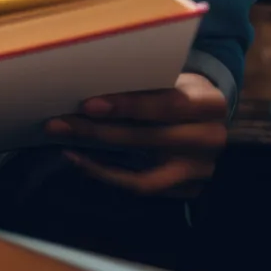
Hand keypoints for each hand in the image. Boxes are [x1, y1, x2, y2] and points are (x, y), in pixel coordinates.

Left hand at [45, 71, 227, 196]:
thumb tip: (89, 85)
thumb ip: (145, 86)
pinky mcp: (186, 189)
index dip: (127, 105)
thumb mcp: (175, 81)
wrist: (211, 121)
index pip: (167, 105)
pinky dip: (108, 175)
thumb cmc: (182, 93)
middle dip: (99, 131)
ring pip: (143, 173)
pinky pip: (140, 186)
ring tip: (65, 146)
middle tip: (59, 123)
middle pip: (149, 139)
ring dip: (97, 162)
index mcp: (210, 104)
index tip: (89, 104)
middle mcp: (210, 139)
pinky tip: (82, 161)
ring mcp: (199, 169)